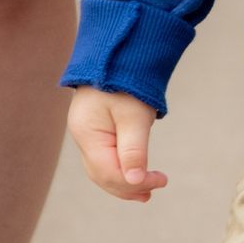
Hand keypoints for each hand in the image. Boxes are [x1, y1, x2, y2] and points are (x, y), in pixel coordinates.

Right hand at [67, 88, 166, 203]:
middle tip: (152, 192)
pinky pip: (104, 156)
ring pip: (101, 167)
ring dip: (123, 180)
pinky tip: (133, 173)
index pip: (108, 171)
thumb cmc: (125, 79)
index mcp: (87, 133)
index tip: (160, 181)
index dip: (134, 183)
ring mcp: (86, 132)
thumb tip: (135, 181)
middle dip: (127, 187)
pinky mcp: (95, 128)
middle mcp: (82, 136)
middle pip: (102, 174)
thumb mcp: (134, 115)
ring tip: (145, 190)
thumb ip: (134, 149)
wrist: (117, 50)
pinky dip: (119, 167)